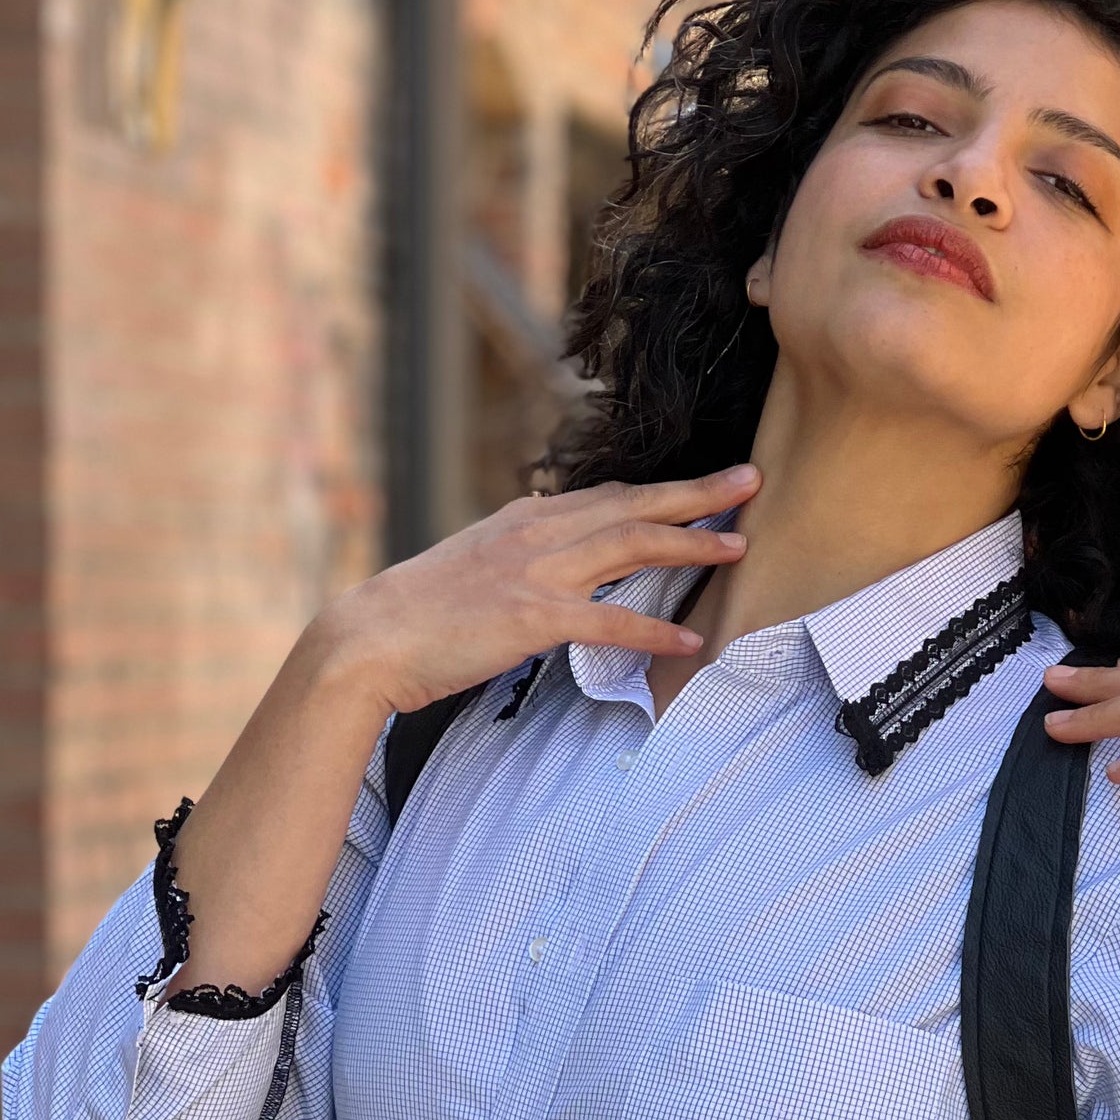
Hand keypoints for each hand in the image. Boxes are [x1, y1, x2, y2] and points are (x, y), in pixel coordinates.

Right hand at [308, 464, 760, 719]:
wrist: (368, 639)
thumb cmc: (419, 614)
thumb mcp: (475, 567)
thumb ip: (520, 559)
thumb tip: (551, 565)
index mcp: (525, 520)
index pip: (608, 496)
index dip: (662, 490)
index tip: (707, 483)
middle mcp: (537, 533)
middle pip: (632, 505)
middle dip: (696, 494)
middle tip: (751, 480)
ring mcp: (536, 573)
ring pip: (630, 546)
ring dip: (690, 544)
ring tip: (740, 546)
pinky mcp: (532, 618)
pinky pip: (608, 620)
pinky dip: (653, 628)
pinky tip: (691, 639)